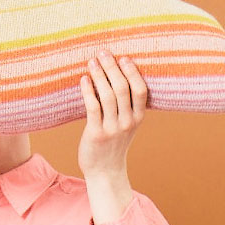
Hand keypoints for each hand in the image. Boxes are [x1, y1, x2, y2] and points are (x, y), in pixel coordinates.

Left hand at [77, 50, 147, 179]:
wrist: (105, 171)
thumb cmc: (113, 144)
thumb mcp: (126, 125)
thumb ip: (126, 106)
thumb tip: (116, 76)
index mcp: (138, 118)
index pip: (140, 90)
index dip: (132, 72)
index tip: (123, 58)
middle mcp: (127, 122)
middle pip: (122, 88)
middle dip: (112, 67)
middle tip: (103, 53)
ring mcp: (112, 129)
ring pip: (107, 95)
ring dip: (99, 75)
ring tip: (91, 62)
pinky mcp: (96, 134)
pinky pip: (93, 107)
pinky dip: (88, 91)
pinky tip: (83, 80)